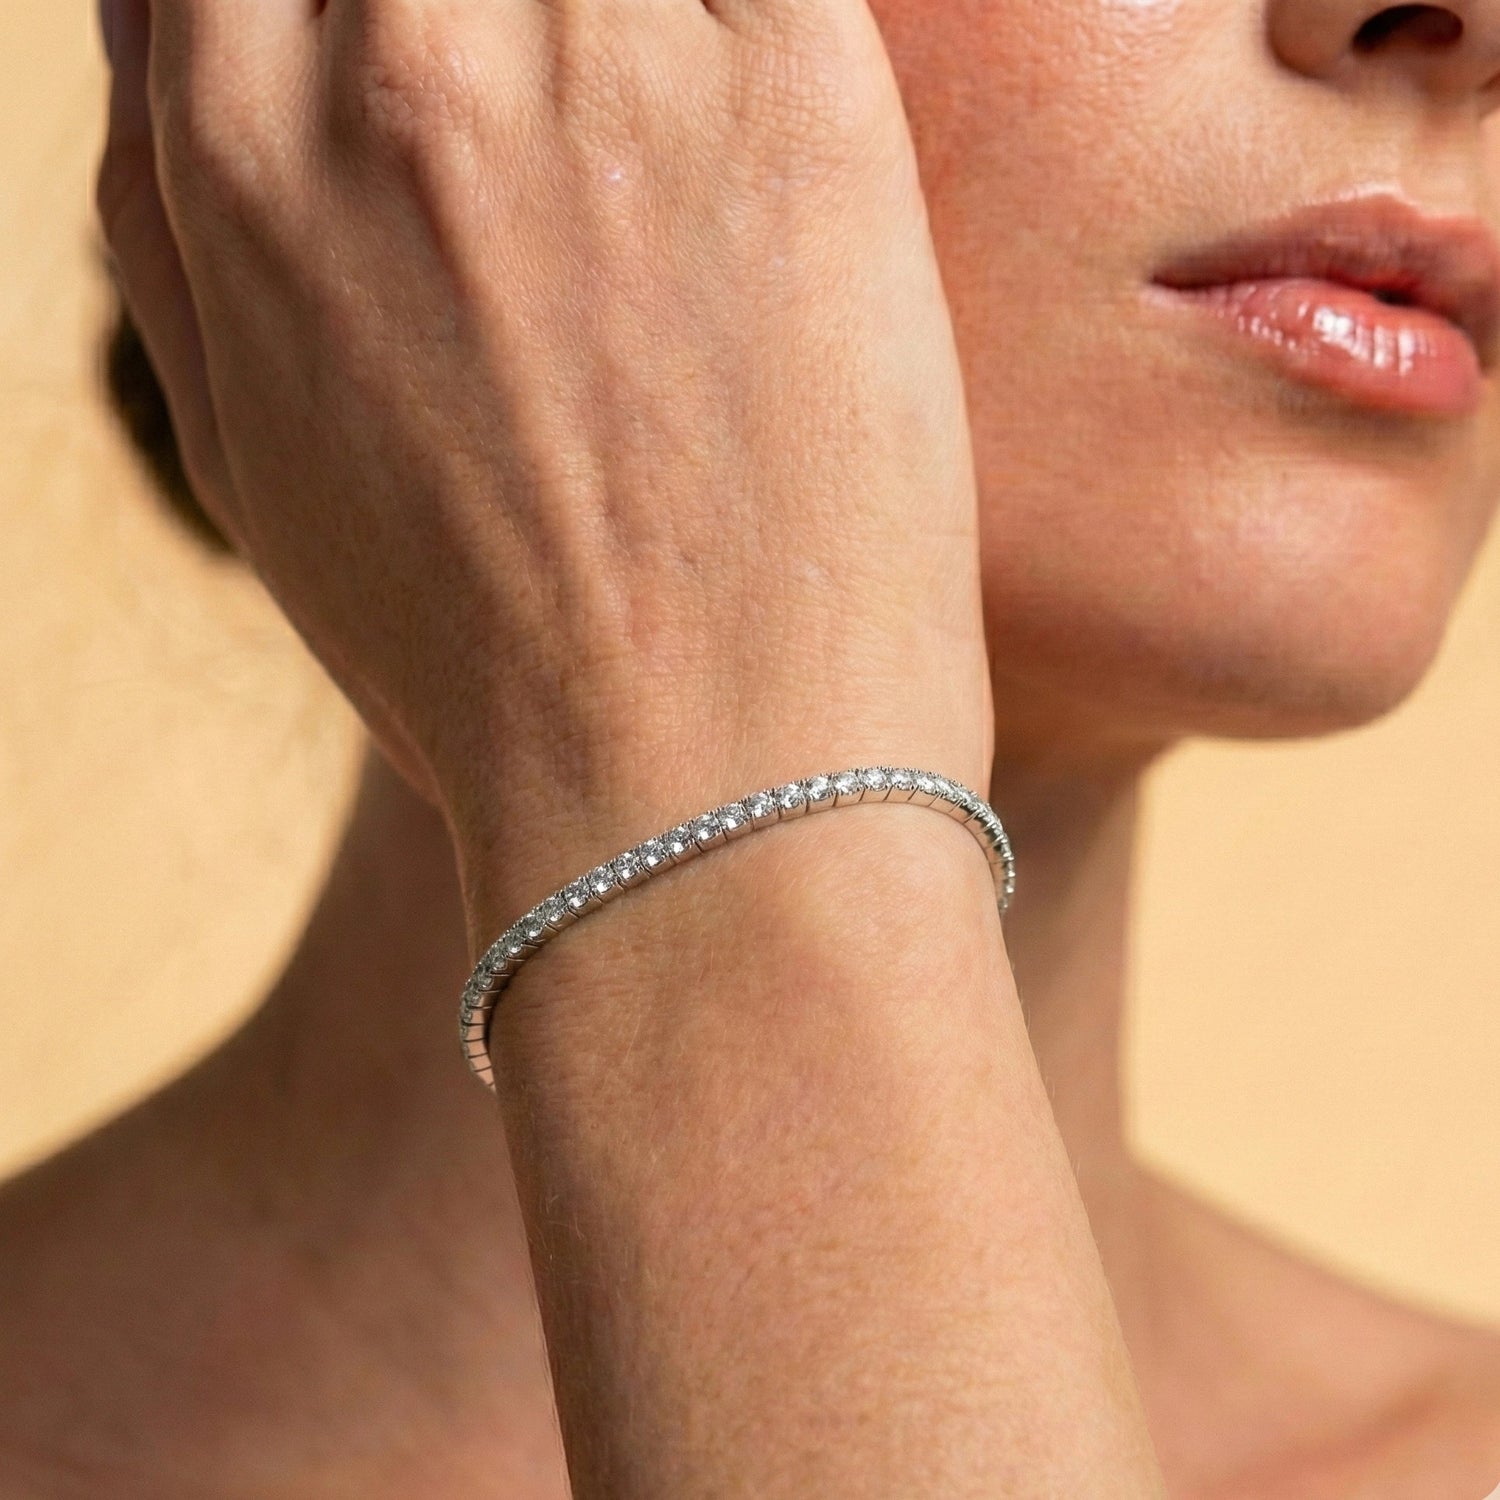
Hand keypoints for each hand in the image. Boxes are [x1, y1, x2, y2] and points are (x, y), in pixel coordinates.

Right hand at [98, 0, 994, 919]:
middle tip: (566, 152)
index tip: (426, 73)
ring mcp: (608, 64)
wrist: (697, 791)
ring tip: (669, 193)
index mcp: (242, 157)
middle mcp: (404, 66)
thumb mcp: (252, 463)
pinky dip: (744, 25)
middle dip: (478, 29)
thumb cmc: (478, 661)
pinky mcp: (804, 97)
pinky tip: (759, 145)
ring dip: (624, 43)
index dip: (337, 1)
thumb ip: (172, 226)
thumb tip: (152, 36)